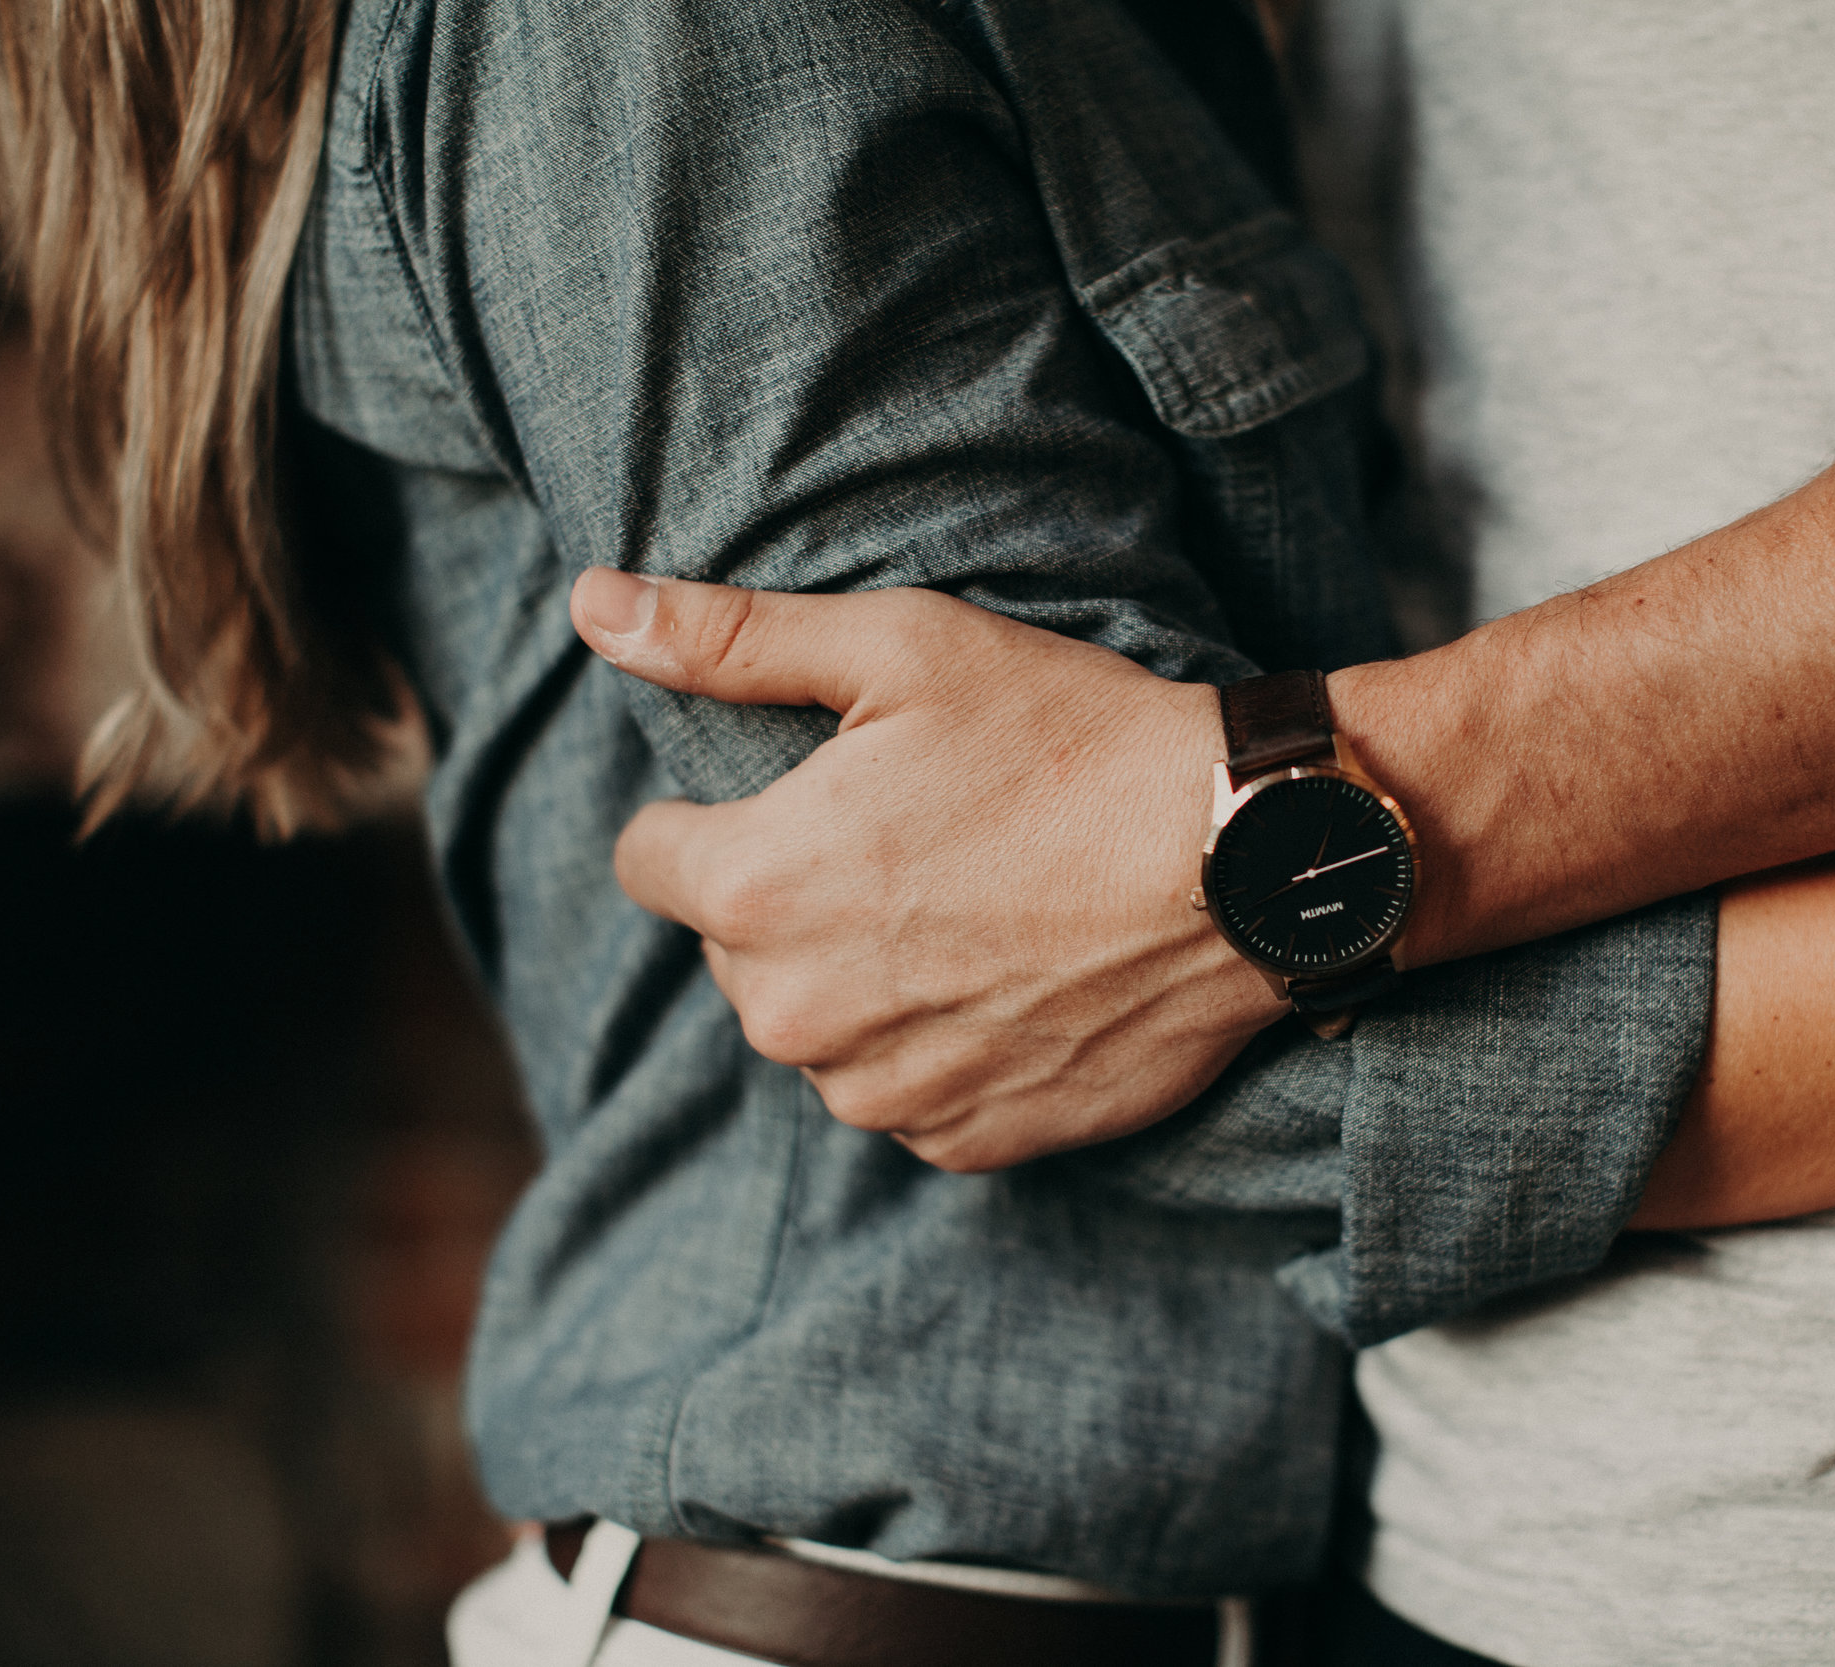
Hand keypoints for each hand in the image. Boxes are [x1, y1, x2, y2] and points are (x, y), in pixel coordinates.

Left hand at [570, 570, 1288, 1171]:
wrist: (1242, 863)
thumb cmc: (1072, 740)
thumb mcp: (900, 649)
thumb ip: (727, 639)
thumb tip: (592, 607)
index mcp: (754, 890)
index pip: (649, 861)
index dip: (715, 816)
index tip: (803, 793)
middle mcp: (794, 1015)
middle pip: (738, 951)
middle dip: (795, 899)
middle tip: (918, 839)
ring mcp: (883, 1092)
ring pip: (821, 1029)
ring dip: (865, 981)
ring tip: (976, 906)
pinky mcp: (968, 1140)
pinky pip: (906, 1094)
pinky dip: (941, 1046)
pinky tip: (1016, 977)